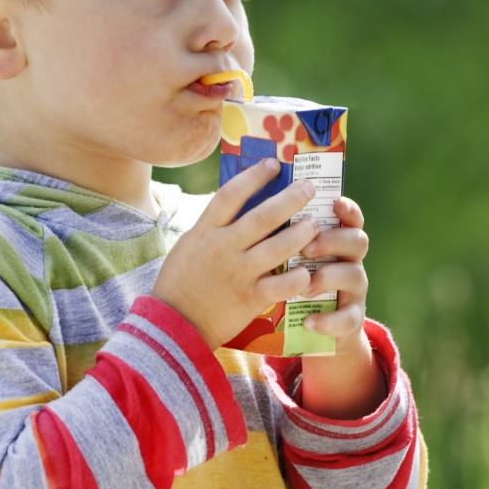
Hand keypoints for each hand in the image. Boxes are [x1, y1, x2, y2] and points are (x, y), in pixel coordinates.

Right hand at [152, 159, 323, 348]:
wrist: (172, 324)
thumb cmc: (180, 282)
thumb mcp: (189, 245)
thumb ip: (212, 227)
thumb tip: (235, 204)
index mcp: (206, 231)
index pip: (231, 194)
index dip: (254, 176)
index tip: (273, 164)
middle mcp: (223, 247)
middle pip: (263, 216)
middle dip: (290, 199)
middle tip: (309, 187)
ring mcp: (238, 273)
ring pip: (277, 247)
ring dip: (301, 233)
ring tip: (315, 224)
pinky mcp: (249, 298)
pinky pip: (280, 285)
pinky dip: (297, 277)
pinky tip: (308, 270)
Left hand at [297, 195, 369, 353]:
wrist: (313, 330)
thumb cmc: (296, 282)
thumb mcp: (293, 259)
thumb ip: (287, 238)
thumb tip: (263, 211)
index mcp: (338, 242)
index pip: (351, 219)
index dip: (348, 209)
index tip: (335, 202)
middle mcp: (351, 262)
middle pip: (358, 241)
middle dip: (333, 241)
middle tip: (307, 248)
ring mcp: (354, 291)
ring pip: (355, 275)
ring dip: (328, 277)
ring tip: (304, 288)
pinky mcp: (351, 319)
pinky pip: (348, 319)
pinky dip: (328, 320)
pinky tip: (309, 321)